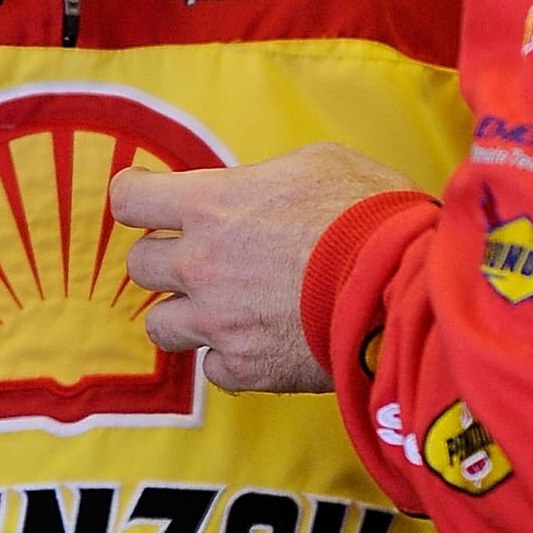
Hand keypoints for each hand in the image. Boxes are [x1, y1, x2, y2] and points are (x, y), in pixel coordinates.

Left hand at [109, 143, 413, 392]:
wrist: (403, 285)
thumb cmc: (368, 214)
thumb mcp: (316, 163)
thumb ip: (263, 178)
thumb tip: (254, 191)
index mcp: (210, 204)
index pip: (129, 199)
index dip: (137, 198)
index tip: (150, 202)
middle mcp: (200, 264)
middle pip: (139, 265)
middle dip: (167, 258)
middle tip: (204, 256)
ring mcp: (217, 322)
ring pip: (160, 326)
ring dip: (187, 314)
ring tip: (225, 307)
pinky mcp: (245, 368)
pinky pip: (213, 367)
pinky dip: (231, 356)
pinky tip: (262, 340)